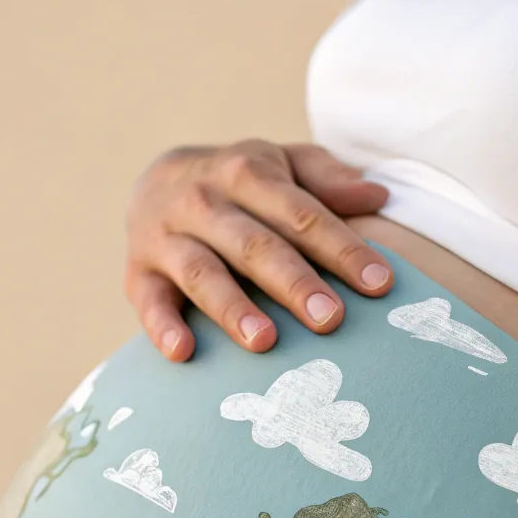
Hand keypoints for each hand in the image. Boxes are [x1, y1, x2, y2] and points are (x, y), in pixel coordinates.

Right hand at [124, 141, 392, 360]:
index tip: (379, 283)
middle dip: (293, 282)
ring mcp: (165, 237)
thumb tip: (377, 194)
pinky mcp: (137, 273)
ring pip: (202, 273)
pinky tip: (183, 353)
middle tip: (330, 319)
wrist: (155, 182)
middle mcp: (203, 201)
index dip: (341, 248)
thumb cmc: (240, 184)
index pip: (300, 213)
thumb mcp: (281, 165)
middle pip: (254, 245)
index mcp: (246, 172)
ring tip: (266, 342)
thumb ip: (325, 179)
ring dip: (233, 308)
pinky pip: (148, 302)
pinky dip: (162, 327)